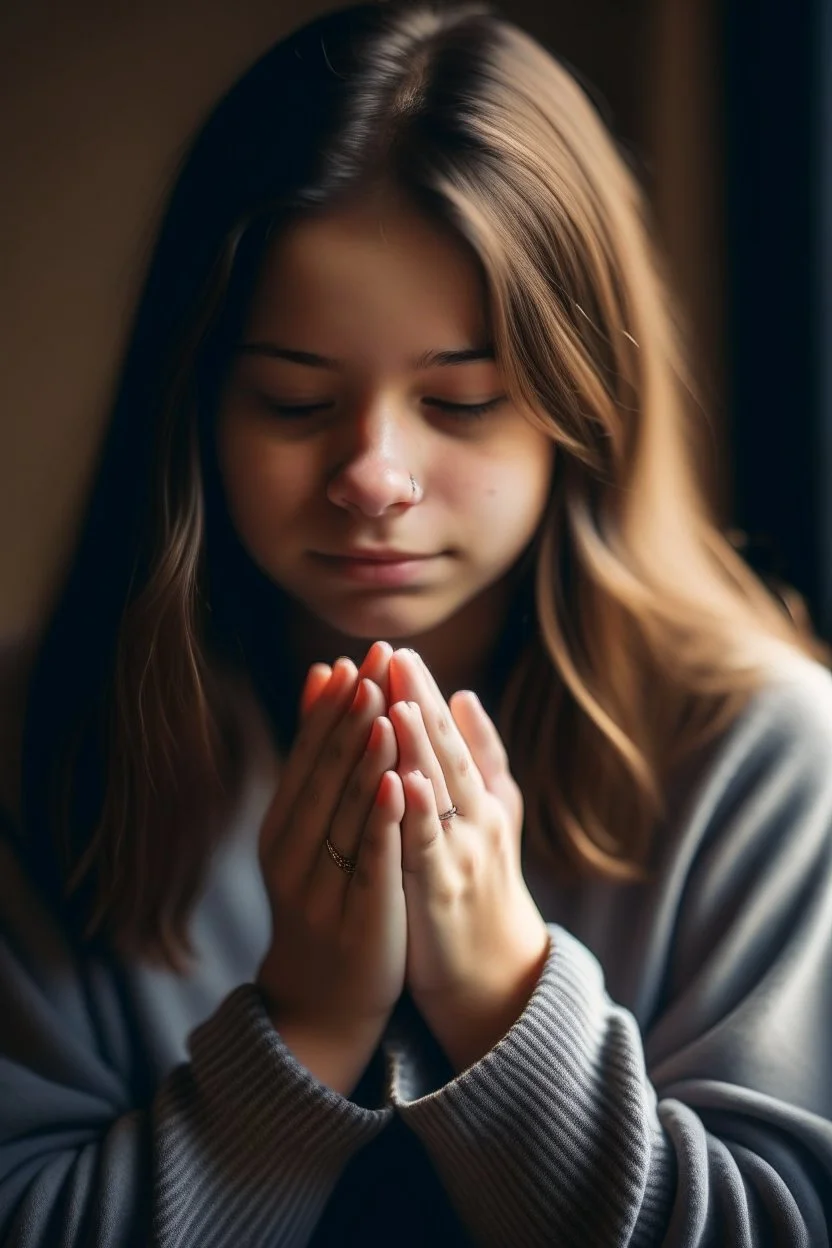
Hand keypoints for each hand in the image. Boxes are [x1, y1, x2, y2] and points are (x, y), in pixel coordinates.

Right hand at [256, 642, 406, 1077]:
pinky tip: (400, 784)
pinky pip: (371, 863)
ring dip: (365, 758)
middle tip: (373, 664)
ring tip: (384, 708)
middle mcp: (294, 853)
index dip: (332, 707)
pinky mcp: (357, 919)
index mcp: (284, 828)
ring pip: (346, 814)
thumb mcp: (310, 833)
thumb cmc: (324, 901)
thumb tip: (322, 673)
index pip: (308, 756)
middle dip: (351, 717)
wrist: (319, 1004)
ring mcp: (322, 888)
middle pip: (323, 775)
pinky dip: (383, 821)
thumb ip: (317, 758)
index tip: (355, 658)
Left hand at [387, 648, 550, 1072]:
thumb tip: (465, 696)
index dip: (426, 694)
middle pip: (447, 752)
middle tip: (397, 656)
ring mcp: (464, 855)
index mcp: (482, 800)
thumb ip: (481, 761)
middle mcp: (479, 820)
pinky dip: (420, 811)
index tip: (401, 651)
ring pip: (441, 792)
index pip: (451, 736)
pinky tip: (406, 780)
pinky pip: (429, 847)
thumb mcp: (490, 819)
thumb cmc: (482, 890)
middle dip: (420, 703)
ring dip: (419, 747)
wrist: (496, 980)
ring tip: (398, 702)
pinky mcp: (444, 893)